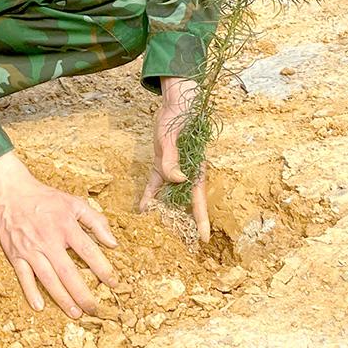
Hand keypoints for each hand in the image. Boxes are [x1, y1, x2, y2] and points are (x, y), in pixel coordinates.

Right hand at [0, 152, 119, 317]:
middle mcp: (48, 240)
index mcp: (65, 226)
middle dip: (83, 294)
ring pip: (48, 279)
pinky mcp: (16, 254)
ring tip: (75, 313)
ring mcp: (31, 249)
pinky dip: (31, 291)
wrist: (11, 192)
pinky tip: (40, 306)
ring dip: (62, 298)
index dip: (103, 269)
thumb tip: (113, 243)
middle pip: (69, 273)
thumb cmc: (46, 199)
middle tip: (94, 310)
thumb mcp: (74, 202)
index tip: (114, 283)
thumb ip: (96, 221)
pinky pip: (24, 276)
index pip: (89, 252)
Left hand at [138, 77, 209, 240]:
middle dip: (184, 223)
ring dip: (166, 212)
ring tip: (158, 233)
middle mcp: (186, 172)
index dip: (201, 219)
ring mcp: (174, 168)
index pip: (198, 199)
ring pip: (170, 196)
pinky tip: (143, 208)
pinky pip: (157, 184)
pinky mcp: (163, 162)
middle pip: (185, 203)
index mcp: (194, 168)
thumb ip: (171, 158)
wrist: (176, 100)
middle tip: (181, 246)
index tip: (204, 239)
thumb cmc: (179, 116)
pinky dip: (151, 195)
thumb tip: (177, 180)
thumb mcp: (171, 136)